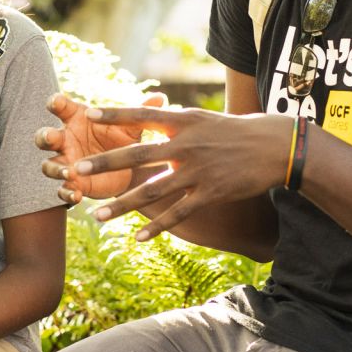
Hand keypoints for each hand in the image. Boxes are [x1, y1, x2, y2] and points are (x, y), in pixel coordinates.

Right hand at [37, 91, 167, 203]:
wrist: (130, 167)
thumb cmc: (125, 138)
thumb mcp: (134, 126)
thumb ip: (141, 112)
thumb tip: (160, 97)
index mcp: (75, 118)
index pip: (59, 106)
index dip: (55, 103)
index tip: (57, 103)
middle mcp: (66, 139)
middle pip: (44, 136)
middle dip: (45, 136)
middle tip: (52, 138)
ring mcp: (66, 162)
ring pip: (48, 165)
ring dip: (54, 168)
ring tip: (68, 172)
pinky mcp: (73, 183)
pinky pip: (62, 190)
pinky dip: (66, 192)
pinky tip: (76, 194)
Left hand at [65, 104, 294, 240]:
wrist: (275, 148)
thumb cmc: (238, 131)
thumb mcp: (206, 118)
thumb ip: (177, 121)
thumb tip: (156, 113)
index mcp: (184, 122)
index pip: (143, 115)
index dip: (115, 114)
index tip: (88, 112)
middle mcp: (187, 144)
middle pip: (139, 154)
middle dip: (106, 164)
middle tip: (77, 170)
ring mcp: (198, 171)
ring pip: (152, 190)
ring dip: (122, 205)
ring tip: (97, 216)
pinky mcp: (210, 193)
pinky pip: (178, 213)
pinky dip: (157, 227)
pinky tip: (137, 238)